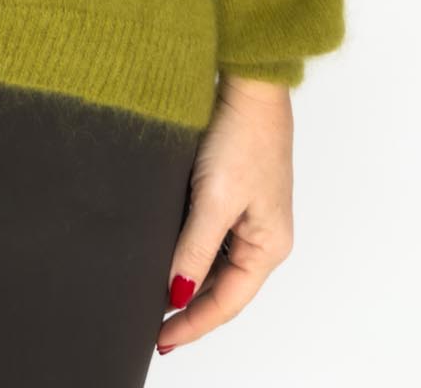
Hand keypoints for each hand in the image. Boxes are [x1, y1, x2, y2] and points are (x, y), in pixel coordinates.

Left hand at [157, 75, 294, 354]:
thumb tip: (175, 295)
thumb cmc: (243, 135)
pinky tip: (165, 255)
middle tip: (151, 325)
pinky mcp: (234, 193)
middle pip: (223, 288)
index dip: (194, 324)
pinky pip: (211, 237)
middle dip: (190, 307)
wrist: (248, 81)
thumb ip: (195, 250)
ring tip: (153, 296)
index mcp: (269, 245)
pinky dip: (191, 252)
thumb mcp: (215, 199)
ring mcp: (250, 215)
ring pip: (216, 265)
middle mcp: (263, 236)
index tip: (162, 340)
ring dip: (189, 279)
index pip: (227, 302)